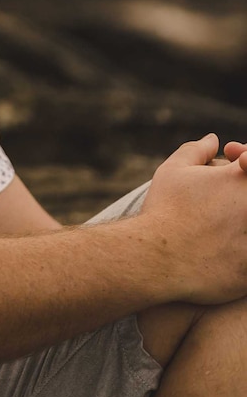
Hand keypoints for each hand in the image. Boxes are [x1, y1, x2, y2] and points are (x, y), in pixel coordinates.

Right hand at [141, 134, 246, 305]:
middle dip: (239, 192)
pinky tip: (221, 246)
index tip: (235, 163)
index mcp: (241, 180)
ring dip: (238, 219)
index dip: (244, 159)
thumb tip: (212, 139)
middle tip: (220, 199)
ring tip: (215, 223)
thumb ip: (196, 151)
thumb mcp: (173, 171)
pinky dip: (238, 244)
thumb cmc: (164, 210)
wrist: (157, 257)